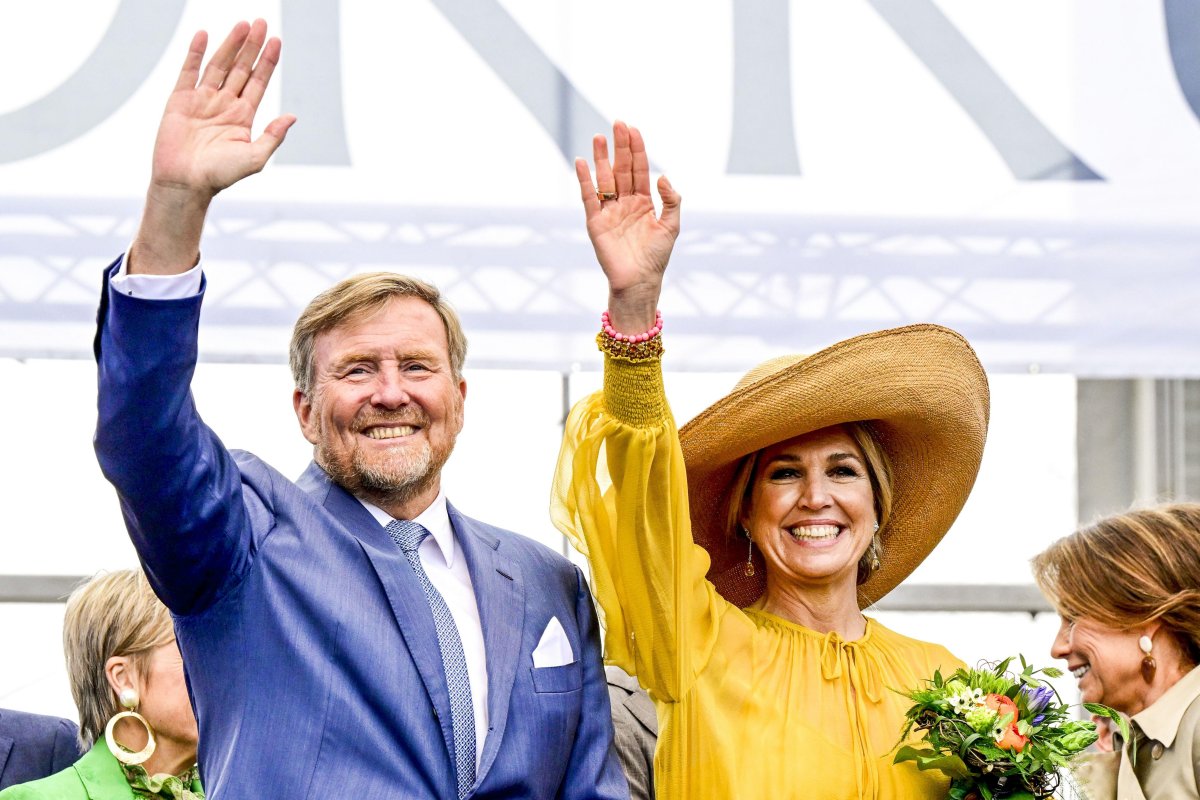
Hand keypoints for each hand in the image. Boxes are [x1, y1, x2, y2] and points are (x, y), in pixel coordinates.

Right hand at [130, 20, 294, 274]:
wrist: (185, 184)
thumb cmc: (220, 176)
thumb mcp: (254, 158)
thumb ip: (273, 137)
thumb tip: (292, 116)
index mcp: (243, 116)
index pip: (259, 82)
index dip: (267, 61)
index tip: (276, 40)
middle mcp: (224, 104)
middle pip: (241, 68)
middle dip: (251, 46)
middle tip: (261, 22)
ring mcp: (202, 100)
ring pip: (219, 65)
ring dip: (230, 44)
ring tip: (242, 24)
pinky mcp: (180, 99)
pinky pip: (189, 71)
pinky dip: (195, 52)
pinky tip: (204, 35)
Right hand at [576, 121, 679, 333]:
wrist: (640, 282)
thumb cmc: (656, 257)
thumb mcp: (671, 226)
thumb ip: (671, 200)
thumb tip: (662, 176)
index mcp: (643, 202)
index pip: (638, 169)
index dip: (636, 149)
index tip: (633, 129)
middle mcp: (624, 203)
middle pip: (621, 168)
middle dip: (620, 146)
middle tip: (618, 123)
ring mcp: (609, 212)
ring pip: (604, 179)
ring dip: (601, 158)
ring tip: (599, 137)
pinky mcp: (596, 223)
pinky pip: (588, 198)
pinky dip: (584, 180)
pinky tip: (581, 162)